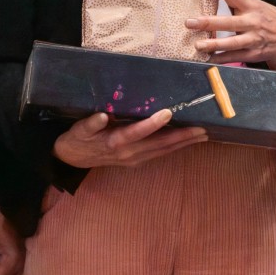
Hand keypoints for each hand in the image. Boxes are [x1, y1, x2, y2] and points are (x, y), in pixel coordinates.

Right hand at [53, 107, 206, 169]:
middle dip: (182, 137)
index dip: (153, 123)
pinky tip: (187, 142)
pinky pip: (160, 154)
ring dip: (183, 144)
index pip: (137, 132)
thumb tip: (103, 116)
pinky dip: (175, 148)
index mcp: (115, 142)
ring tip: (202, 136)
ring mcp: (134, 159)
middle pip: (159, 145)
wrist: (73, 159)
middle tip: (202, 129)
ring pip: (163, 151)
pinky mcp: (137, 161)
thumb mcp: (79, 130)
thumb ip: (90, 124)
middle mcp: (128, 153)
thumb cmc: (78, 139)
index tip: (168, 113)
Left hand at [185, 0, 275, 70]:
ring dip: (214, 44)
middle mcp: (252, 22)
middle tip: (189, 22)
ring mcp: (253, 40)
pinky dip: (222, 59)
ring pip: (232, 43)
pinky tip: (209, 59)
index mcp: (251, 6)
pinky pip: (235, 57)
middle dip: (209, 22)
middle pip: (229, 22)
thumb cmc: (266, 17)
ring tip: (198, 45)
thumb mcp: (254, 3)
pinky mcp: (253, 54)